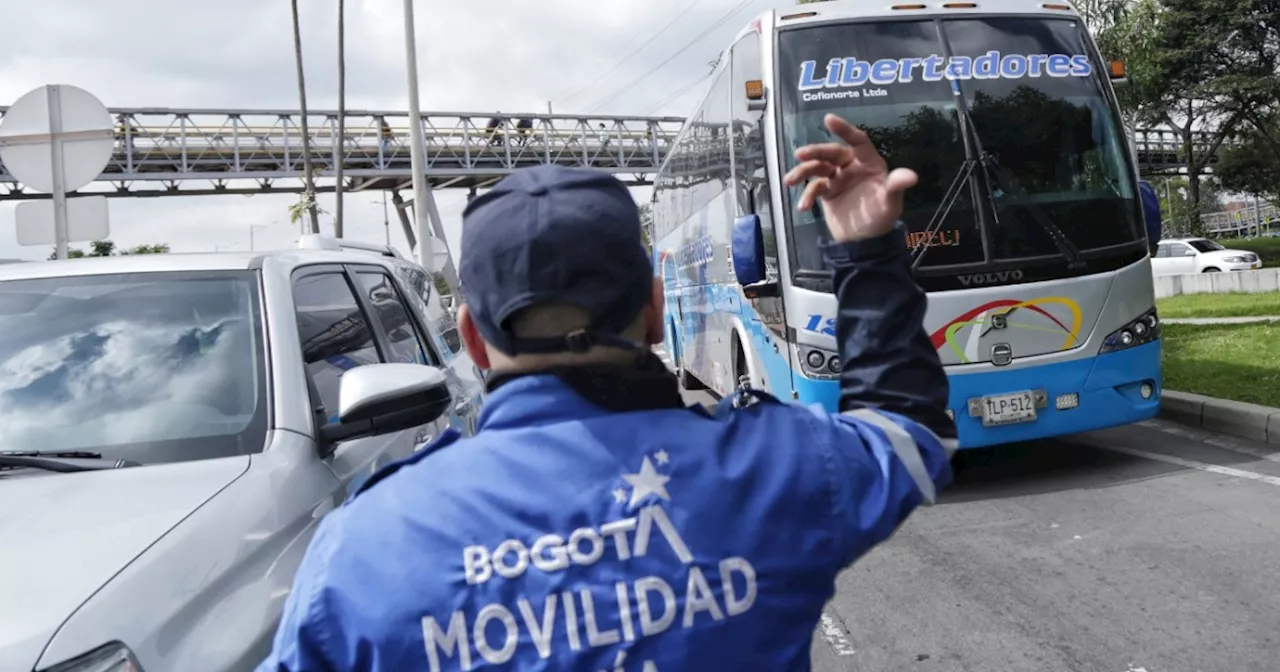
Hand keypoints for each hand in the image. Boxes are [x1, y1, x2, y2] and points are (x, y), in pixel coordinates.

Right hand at [783, 114, 917, 242]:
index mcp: (868, 163)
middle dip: (815, 152)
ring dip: (803, 172)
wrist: (864, 242)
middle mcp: (851, 167)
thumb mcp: (891, 203)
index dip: (844, 130)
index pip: (857, 141)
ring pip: (818, 167)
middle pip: (831, 153)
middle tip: (799, 154)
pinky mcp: (826, 192)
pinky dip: (806, 195)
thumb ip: (896, 187)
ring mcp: (837, 178)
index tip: (828, 119)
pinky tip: (803, 206)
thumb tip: (911, 177)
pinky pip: (814, 187)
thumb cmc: (881, 218)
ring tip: (789, 180)